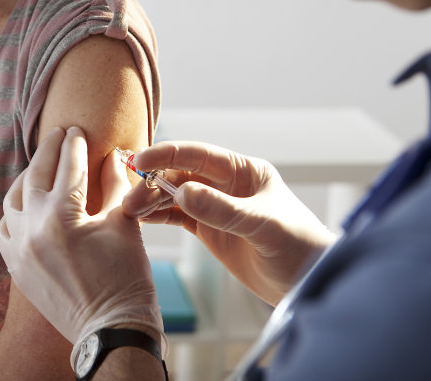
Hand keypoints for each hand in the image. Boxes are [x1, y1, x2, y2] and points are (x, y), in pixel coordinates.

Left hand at [0, 127, 164, 351]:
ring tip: (39, 165)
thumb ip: (114, 185)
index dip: (74, 144)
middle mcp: (32, 228)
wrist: (110, 330)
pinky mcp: (15, 267)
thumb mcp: (124, 224)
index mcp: (63, 215)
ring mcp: (19, 249)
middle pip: (35, 174)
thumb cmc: (126, 278)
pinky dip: (14, 211)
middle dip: (48, 150)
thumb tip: (111, 156)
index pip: (68, 166)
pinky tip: (26, 204)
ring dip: (27, 177)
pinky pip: (5, 229)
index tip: (76, 129)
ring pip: (13, 199)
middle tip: (57, 133)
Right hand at [122, 141, 335, 305]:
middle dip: (153, 184)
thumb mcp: (262, 226)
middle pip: (181, 175)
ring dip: (152, 200)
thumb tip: (182, 192)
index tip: (141, 160)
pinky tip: (142, 219)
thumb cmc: (300, 247)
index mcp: (244, 171)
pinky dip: (159, 216)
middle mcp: (227, 184)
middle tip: (130, 200)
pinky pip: (178, 217)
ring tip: (129, 211)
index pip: (199, 155)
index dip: (168, 155)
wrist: (310, 284)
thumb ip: (223, 209)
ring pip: (175, 196)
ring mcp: (216, 206)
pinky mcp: (210, 229)